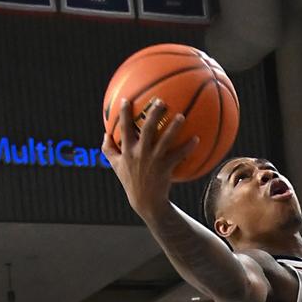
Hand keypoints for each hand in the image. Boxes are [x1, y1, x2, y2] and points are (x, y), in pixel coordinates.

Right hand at [102, 98, 199, 217]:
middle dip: (153, 114)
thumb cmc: (130, 181)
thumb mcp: (115, 166)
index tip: (127, 99)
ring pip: (165, 140)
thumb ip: (108, 150)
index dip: (124, 114)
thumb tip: (104, 133)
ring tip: (182, 116)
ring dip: (174, 127)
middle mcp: (140, 153)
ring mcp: (153, 161)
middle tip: (161, 101)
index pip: (123, 128)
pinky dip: (188, 147)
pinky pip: (178, 155)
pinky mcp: (165, 168)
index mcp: (127, 151)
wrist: (145, 201)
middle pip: (147, 130)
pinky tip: (197, 138)